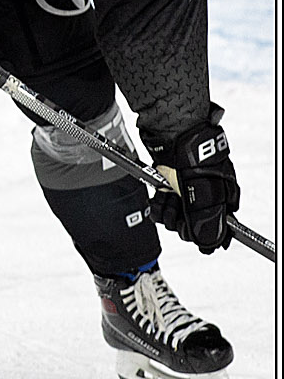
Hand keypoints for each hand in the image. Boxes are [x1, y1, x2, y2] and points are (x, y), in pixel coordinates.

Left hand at [149, 109, 238, 253]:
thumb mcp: (205, 193)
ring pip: (173, 216)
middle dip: (178, 218)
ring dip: (166, 210)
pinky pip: (160, 205)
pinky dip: (157, 204)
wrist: (171, 133)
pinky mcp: (167, 183)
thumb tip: (208, 245)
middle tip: (176, 205)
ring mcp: (185, 189)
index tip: (188, 227)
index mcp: (222, 198)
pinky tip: (157, 195)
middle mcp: (204, 195)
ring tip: (165, 197)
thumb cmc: (194, 159)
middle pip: (189, 224)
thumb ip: (208, 222)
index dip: (198, 231)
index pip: (213, 228)